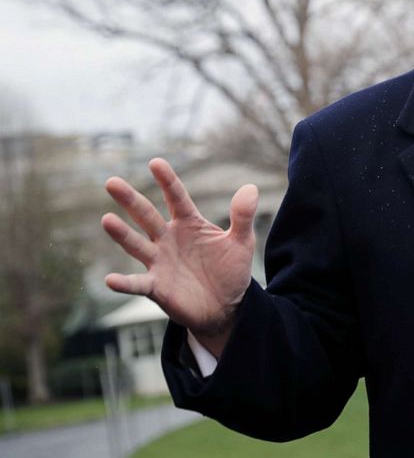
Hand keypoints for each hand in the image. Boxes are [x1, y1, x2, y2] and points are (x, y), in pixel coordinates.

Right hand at [102, 158, 256, 355]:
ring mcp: (160, 262)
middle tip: (111, 182)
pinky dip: (124, 283)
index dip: (167, 181)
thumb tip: (251, 188)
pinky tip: (111, 279)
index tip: (155, 162)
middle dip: (130, 200)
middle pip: (147, 216)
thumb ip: (243, 216)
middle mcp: (169, 239)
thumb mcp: (241, 242)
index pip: (177, 198)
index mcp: (189, 224)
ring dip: (122, 234)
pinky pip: (138, 283)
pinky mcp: (157, 287)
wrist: (226, 307)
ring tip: (106, 219)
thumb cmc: (230, 270)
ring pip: (137, 244)